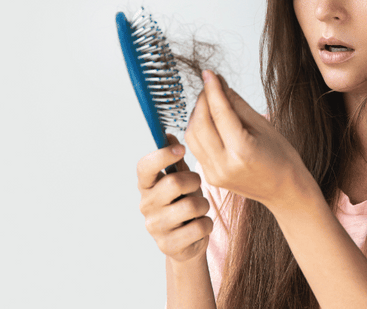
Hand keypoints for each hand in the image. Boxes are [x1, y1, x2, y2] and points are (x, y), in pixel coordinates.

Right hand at [137, 134, 213, 262]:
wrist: (186, 241)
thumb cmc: (183, 202)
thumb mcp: (180, 179)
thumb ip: (175, 160)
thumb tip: (168, 135)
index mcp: (147, 185)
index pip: (145, 167)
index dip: (162, 155)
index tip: (182, 149)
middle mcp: (146, 205)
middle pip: (174, 183)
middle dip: (194, 182)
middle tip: (197, 186)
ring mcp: (155, 226)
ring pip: (191, 206)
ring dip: (204, 204)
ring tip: (199, 208)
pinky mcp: (168, 245)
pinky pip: (200, 227)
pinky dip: (207, 224)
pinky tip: (199, 226)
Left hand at [184, 70, 312, 209]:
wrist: (285, 190)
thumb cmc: (281, 157)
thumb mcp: (264, 125)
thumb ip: (237, 105)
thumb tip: (220, 84)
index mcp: (242, 151)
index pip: (220, 113)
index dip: (212, 90)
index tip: (209, 73)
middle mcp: (224, 165)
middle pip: (200, 124)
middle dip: (202, 101)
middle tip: (211, 86)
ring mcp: (214, 174)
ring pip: (192, 136)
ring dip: (197, 115)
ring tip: (210, 103)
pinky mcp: (210, 177)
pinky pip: (196, 147)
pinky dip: (198, 130)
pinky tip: (209, 121)